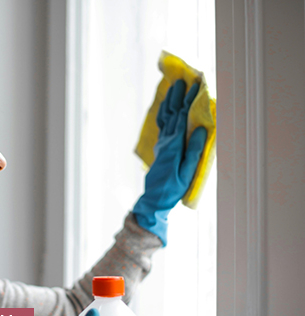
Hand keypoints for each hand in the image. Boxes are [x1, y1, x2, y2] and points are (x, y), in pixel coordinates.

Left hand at [133, 80, 206, 245]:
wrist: (154, 198)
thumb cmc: (174, 188)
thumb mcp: (187, 171)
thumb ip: (193, 150)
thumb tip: (199, 128)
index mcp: (174, 145)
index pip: (182, 117)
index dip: (188, 101)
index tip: (196, 86)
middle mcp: (166, 141)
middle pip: (171, 113)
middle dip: (177, 96)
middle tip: (183, 80)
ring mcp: (162, 143)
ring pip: (164, 117)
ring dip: (169, 102)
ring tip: (173, 88)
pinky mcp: (161, 148)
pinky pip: (162, 125)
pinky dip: (164, 113)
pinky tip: (166, 108)